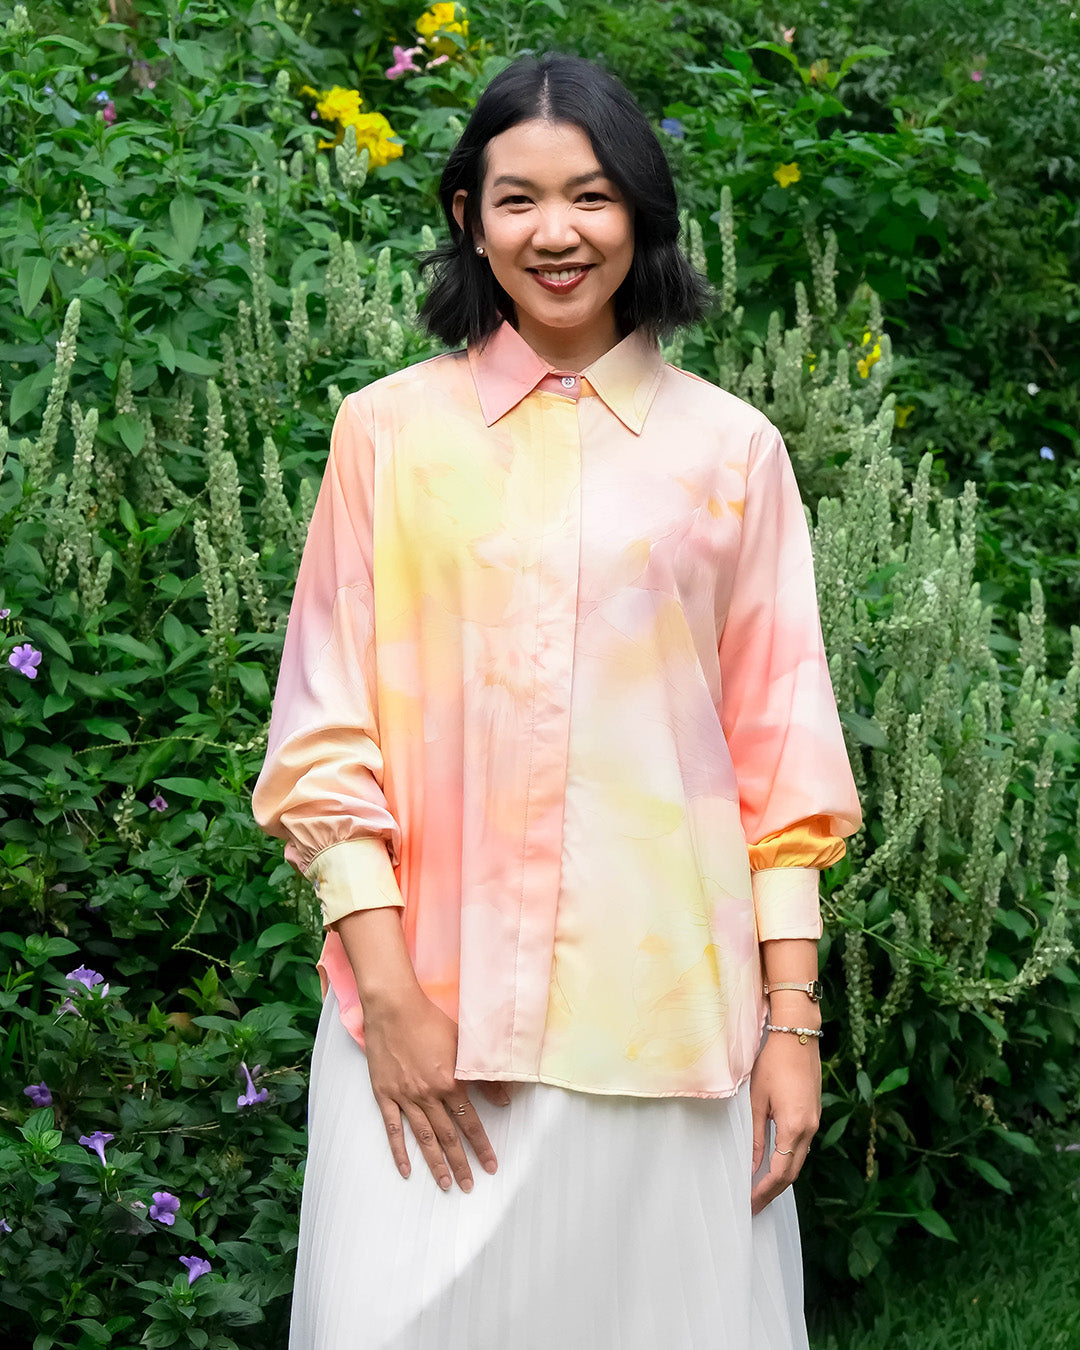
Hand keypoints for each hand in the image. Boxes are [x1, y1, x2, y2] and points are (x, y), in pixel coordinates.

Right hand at [362, 986, 511, 1193]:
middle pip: (448, 1136)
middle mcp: (428, 1094)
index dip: (482, 1146)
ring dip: (435, 1163)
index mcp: (449, 1082)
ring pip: (423, 1137)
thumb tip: (505, 1098)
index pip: (470, 1122)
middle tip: (470, 1185)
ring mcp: (404, 1096)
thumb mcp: (462, 1044)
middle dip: (461, 1163)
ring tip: (446, 1185)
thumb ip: (483, 1074)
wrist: (393, 1007)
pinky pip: (392, 1128)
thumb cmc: (430, 1020)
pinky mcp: (384, 1094)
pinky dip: (399, 1150)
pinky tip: (406, 1170)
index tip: (491, 1165)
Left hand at [748, 1029, 820, 1215]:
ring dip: (781, 1177)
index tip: (749, 1204)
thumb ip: (755, 1136)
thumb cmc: (772, 1063)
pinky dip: (788, 1160)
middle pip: (792, 1172)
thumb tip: (752, 1165)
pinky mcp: (814, 1114)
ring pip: (798, 1160)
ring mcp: (814, 1122)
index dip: (764, 1191)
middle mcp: (809, 1129)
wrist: (797, 1037)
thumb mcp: (757, 1100)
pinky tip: (773, 1162)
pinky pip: (802, 1146)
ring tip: (760, 1188)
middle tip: (754, 1205)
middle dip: (773, 1191)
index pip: (779, 1172)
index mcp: (794, 1127)